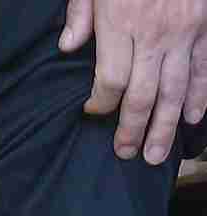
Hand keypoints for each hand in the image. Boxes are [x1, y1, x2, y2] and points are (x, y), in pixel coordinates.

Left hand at [59, 0, 206, 163]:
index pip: (110, 82)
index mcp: (121, 21)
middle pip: (143, 97)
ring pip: (174, 92)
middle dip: (132, 131)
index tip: (92, 112)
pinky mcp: (204, 27)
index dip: (100, 104)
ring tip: (156, 156)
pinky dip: (199, 96)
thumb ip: (81, 11)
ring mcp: (184, 32)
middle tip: (126, 154)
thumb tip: (67, 47)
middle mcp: (154, 33)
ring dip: (165, 128)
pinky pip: (203, 69)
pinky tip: (191, 119)